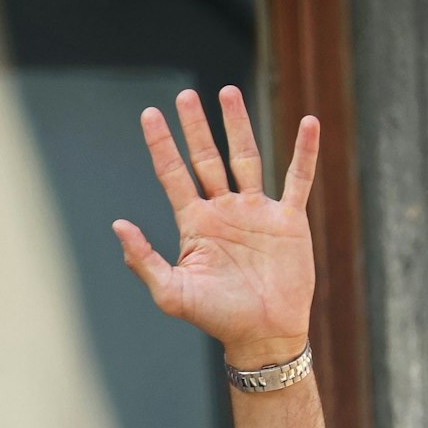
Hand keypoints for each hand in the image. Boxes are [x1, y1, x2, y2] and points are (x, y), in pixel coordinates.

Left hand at [113, 86, 318, 368]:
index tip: (149, 115)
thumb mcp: (171, 291)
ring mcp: (256, 211)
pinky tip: (309, 123)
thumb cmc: (214, 317)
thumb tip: (118, 225)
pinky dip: (304, 153)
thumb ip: (143, 258)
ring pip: (246, 157)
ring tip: (226, 93)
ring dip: (237, 126)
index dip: (161, 145)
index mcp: (194, 224)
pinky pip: (299, 179)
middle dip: (195, 127)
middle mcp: (223, 211)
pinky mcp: (289, 220)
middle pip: (206, 158)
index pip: (173, 175)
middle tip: (185, 96)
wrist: (260, 333)